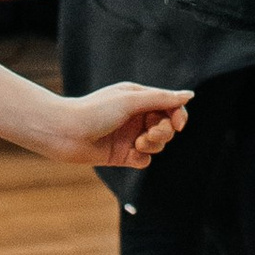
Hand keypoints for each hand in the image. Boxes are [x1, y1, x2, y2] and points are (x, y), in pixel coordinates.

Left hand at [55, 80, 189, 169]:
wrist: (64, 132)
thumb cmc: (94, 110)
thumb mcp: (130, 100)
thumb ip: (162, 99)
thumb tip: (190, 95)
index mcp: (138, 98)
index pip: (169, 105)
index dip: (178, 115)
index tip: (177, 124)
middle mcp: (136, 117)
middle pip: (166, 126)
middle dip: (165, 131)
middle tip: (150, 133)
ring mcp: (129, 136)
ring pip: (158, 143)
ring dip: (154, 143)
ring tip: (138, 142)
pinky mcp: (122, 155)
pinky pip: (144, 159)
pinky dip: (143, 157)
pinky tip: (132, 153)